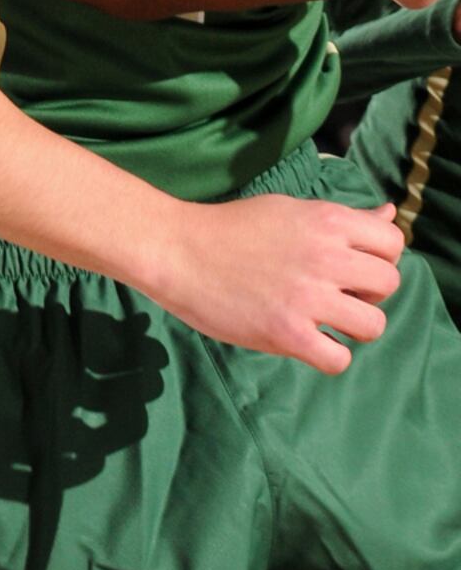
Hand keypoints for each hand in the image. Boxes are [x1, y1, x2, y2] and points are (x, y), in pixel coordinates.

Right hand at [152, 194, 403, 375]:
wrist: (177, 249)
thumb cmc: (232, 228)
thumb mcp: (290, 210)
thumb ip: (344, 219)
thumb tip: (390, 215)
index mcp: (326, 220)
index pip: (392, 244)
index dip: (378, 258)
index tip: (351, 266)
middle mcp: (325, 256)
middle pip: (388, 285)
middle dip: (367, 293)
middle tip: (334, 294)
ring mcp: (307, 296)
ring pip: (373, 326)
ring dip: (352, 327)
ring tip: (322, 319)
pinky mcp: (287, 332)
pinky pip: (339, 359)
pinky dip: (328, 355)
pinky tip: (306, 340)